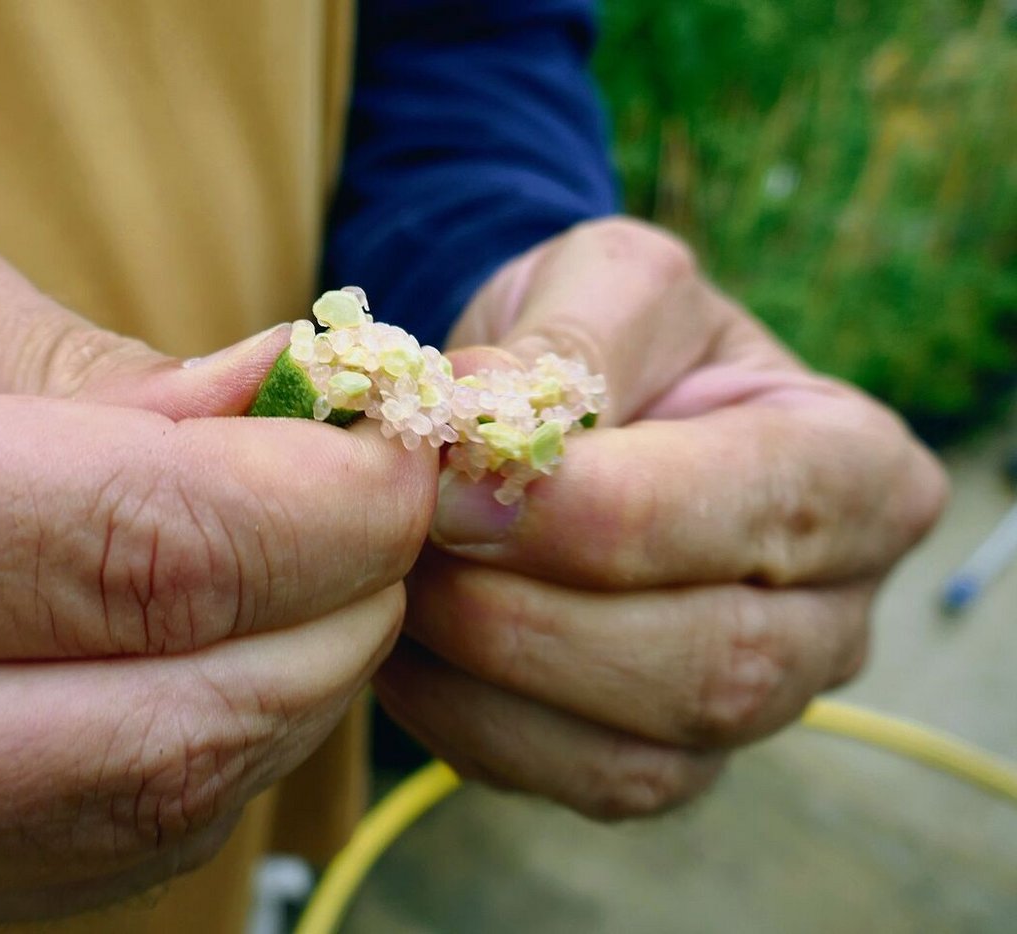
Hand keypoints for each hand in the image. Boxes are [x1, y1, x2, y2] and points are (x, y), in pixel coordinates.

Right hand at [0, 215, 436, 929]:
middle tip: (384, 527)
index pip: (129, 551)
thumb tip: (287, 404)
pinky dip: (206, 768)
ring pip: (145, 822)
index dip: (318, 510)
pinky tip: (212, 673)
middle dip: (336, 624)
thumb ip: (79, 364)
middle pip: (163, 726)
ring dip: (287, 703)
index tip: (399, 456)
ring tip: (313, 588)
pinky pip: (95, 868)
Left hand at [375, 217, 946, 817]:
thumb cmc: (606, 336)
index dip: (590, 509)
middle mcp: (833, 613)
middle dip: (526, 607)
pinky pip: (566, 782)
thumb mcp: (607, 282)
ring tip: (398, 584)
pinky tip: (409, 644)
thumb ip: (567, 340)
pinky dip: (465, 719)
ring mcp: (753, 708)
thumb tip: (474, 423)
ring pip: (638, 752)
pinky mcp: (657, 762)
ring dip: (485, 671)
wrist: (561, 411)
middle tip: (407, 542)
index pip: (750, 512)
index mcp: (858, 471)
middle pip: (709, 660)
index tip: (453, 478)